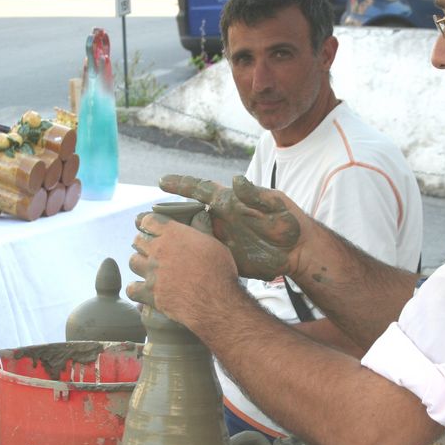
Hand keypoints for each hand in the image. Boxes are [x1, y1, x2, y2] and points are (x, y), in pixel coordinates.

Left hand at [126, 212, 239, 326]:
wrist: (216, 301)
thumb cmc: (219, 271)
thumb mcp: (214, 243)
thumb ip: (201, 229)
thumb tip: (199, 215)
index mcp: (173, 234)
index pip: (149, 220)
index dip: (150, 224)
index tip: (154, 229)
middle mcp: (158, 250)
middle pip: (138, 240)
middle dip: (145, 243)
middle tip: (154, 250)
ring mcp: (152, 272)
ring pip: (133, 261)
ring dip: (140, 264)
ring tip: (150, 269)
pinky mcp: (149, 293)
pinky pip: (131, 288)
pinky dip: (136, 289)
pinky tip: (144, 290)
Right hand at [159, 174, 304, 280]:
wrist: (301, 252)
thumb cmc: (291, 223)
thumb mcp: (276, 205)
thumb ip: (256, 195)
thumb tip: (236, 180)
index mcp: (231, 202)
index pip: (201, 190)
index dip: (182, 185)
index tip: (162, 182)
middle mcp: (223, 219)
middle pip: (189, 213)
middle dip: (167, 214)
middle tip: (143, 218)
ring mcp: (223, 239)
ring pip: (192, 236)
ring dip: (173, 237)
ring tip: (149, 240)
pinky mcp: (227, 257)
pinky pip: (204, 256)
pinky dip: (189, 258)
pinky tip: (172, 264)